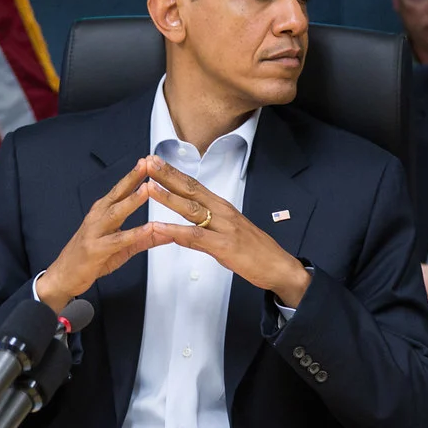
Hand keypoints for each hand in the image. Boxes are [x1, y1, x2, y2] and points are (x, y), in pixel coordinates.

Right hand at [36, 159, 168, 310]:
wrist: (64, 276)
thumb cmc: (90, 259)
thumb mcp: (121, 248)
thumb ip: (144, 239)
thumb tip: (167, 232)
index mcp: (102, 213)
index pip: (120, 190)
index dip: (134, 176)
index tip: (148, 162)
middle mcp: (97, 218)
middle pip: (117, 195)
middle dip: (132, 178)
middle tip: (147, 164)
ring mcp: (95, 232)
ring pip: (116, 213)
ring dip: (132, 200)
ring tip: (147, 189)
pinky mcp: (96, 249)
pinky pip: (117, 240)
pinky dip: (133, 234)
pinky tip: (147, 227)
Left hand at [142, 157, 313, 306]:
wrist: (279, 267)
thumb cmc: (254, 250)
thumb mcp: (228, 233)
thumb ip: (206, 225)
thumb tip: (187, 222)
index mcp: (222, 207)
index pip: (194, 184)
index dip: (173, 172)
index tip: (155, 161)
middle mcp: (222, 212)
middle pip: (190, 189)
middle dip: (167, 175)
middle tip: (147, 162)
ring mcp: (224, 228)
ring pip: (191, 209)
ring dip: (168, 197)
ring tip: (149, 187)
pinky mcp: (224, 246)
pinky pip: (195, 237)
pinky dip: (175, 231)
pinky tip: (159, 227)